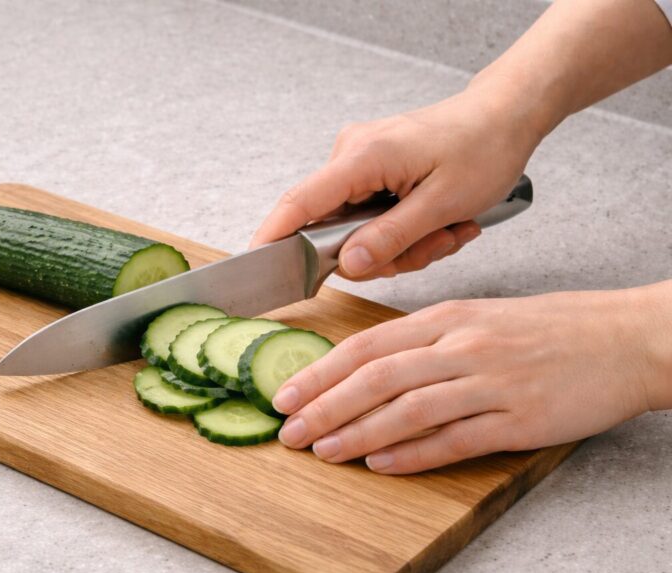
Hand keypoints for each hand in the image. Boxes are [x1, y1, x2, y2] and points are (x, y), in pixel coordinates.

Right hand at [250, 87, 540, 279]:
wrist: (505, 115)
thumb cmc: (483, 147)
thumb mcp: (443, 204)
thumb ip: (391, 238)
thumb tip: (349, 266)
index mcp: (362, 157)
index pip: (299, 203)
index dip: (272, 238)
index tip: (256, 267)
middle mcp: (351, 155)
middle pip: (334, 228)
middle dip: (385, 252)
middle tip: (433, 246)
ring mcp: (360, 162)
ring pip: (358, 229)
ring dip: (404, 243)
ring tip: (446, 230)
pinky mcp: (372, 171)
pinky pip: (372, 217)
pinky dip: (405, 229)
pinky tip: (438, 222)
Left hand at [273, 284, 671, 473]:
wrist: (627, 339)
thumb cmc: (552, 329)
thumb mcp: (481, 318)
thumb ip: (426, 342)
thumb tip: (369, 368)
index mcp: (449, 319)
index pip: (366, 346)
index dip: (318, 372)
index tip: (283, 393)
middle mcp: (463, 346)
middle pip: (375, 377)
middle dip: (323, 406)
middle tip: (288, 431)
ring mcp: (491, 382)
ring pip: (408, 409)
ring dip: (358, 434)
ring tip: (323, 452)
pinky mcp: (519, 418)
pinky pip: (456, 439)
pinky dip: (414, 455)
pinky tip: (382, 466)